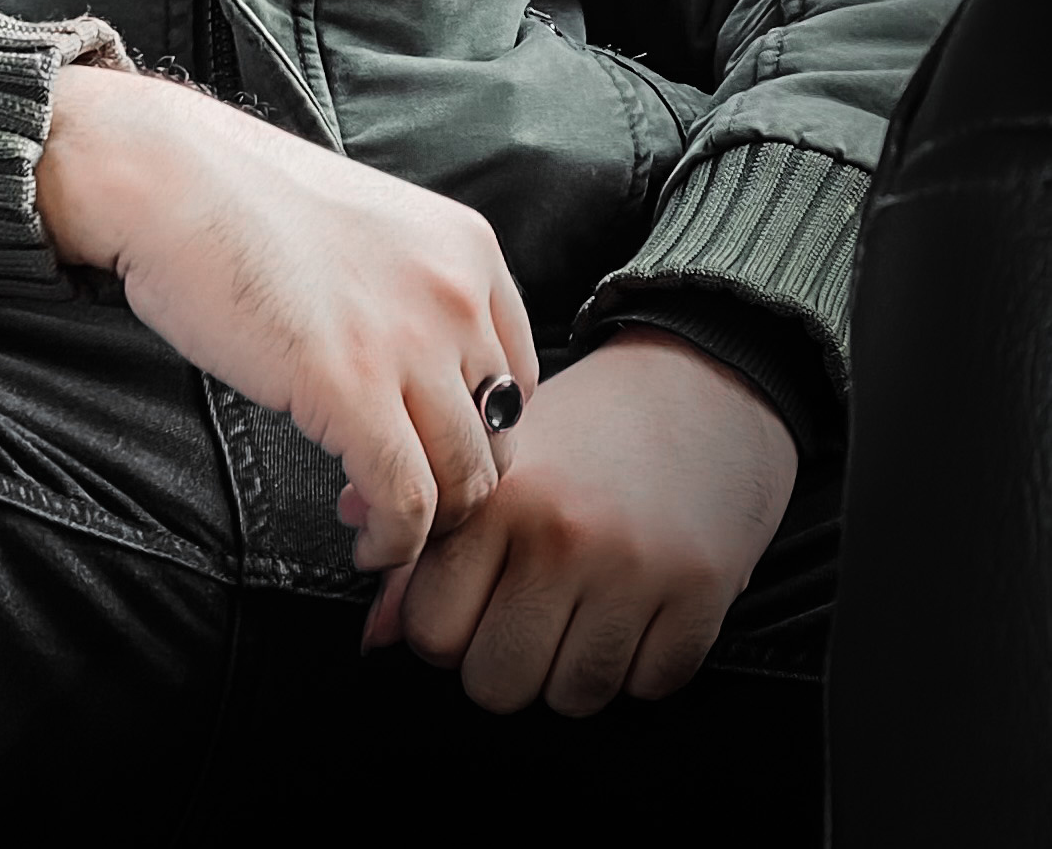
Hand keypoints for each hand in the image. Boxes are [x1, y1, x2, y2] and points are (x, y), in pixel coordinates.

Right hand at [38, 65, 536, 571]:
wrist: (164, 178)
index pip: (518, 374)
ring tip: (377, 524)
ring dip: (428, 522)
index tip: (432, 449)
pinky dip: (394, 541)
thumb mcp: (363, 226)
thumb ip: (406, 289)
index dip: (478, 428)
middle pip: (499, 433)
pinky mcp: (351, 390)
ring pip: (465, 478)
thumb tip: (407, 367)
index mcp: (465, 249)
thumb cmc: (235, 197)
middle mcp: (456, 295)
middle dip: (456, 482)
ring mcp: (409, 344)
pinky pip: (407, 501)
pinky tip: (364, 540)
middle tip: (401, 498)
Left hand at [363, 324, 797, 713]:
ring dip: (568, 672)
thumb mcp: (501, 458)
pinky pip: (648, 687)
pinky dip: (636, 667)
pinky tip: (633, 614)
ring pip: (571, 697)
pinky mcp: (702, 595)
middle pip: (495, 681)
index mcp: (498, 497)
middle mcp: (561, 537)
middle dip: (499, 663)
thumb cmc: (593, 424)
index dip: (438, 632)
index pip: (431, 627)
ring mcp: (634, 572)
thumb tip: (376, 629)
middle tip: (518, 620)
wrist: (704, 383)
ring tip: (576, 615)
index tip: (461, 609)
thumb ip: (429, 536)